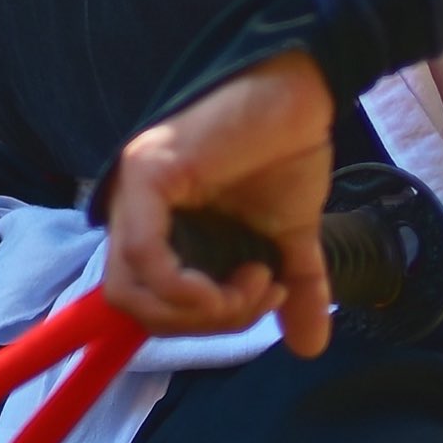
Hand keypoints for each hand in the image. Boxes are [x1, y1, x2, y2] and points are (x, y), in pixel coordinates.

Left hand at [100, 50, 337, 355]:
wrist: (303, 95)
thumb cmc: (287, 152)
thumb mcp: (288, 239)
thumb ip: (290, 290)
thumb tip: (310, 347)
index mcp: (155, 222)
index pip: (144, 302)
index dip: (197, 323)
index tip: (260, 303)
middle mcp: (132, 208)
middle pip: (133, 304)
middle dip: (202, 323)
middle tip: (260, 298)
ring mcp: (133, 189)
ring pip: (132, 290)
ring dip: (204, 309)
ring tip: (259, 283)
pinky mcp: (146, 174)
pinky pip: (144, 256)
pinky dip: (186, 289)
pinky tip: (237, 280)